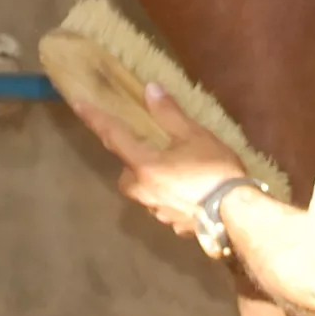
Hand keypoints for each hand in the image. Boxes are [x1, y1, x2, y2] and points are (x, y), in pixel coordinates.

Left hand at [73, 83, 248, 239]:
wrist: (236, 217)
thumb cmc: (215, 172)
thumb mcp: (194, 136)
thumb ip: (169, 114)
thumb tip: (150, 90)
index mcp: (144, 166)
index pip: (113, 136)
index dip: (95, 119)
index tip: (78, 104)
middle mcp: (143, 191)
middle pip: (127, 171)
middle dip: (135, 159)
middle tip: (156, 148)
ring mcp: (156, 212)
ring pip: (145, 190)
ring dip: (154, 179)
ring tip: (181, 170)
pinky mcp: (172, 225)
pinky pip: (163, 205)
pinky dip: (172, 196)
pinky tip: (192, 192)